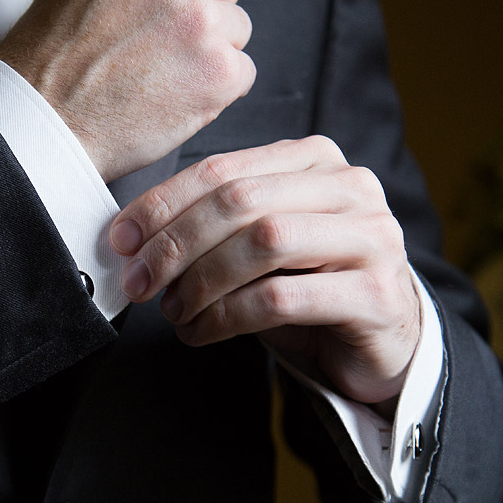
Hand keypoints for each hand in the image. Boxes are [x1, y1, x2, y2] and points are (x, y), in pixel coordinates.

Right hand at [0, 0, 254, 182]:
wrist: (39, 120)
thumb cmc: (50, 55)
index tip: (167, 3)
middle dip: (200, 16)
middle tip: (153, 48)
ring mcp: (202, 18)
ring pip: (236, 30)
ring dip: (209, 53)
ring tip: (158, 74)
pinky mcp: (219, 70)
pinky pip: (242, 72)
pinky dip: (215, 90)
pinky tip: (173, 96)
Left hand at [109, 136, 421, 407]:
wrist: (381, 342)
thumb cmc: (306, 284)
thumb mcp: (255, 241)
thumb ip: (211, 222)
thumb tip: (129, 234)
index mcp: (314, 159)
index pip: (223, 169)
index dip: (163, 203)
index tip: (120, 238)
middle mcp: (350, 187)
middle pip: (240, 201)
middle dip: (175, 243)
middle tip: (138, 281)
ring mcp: (372, 237)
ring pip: (263, 243)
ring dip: (201, 281)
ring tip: (172, 310)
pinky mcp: (376, 294)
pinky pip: (281, 298)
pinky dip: (227, 317)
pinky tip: (201, 332)